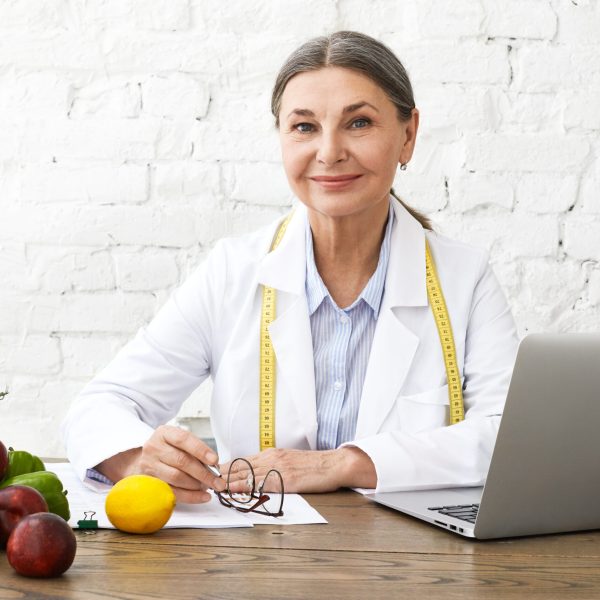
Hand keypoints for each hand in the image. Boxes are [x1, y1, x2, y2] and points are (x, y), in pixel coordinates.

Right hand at [96, 425, 225, 503]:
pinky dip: (190, 496)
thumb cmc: (169, 449)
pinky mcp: (150, 483)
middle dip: (203, 473)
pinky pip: (172, 492)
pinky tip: (203, 496)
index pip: (183, 439)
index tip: (215, 460)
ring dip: (197, 484)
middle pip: (181, 461)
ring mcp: (149, 466)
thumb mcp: (179, 441)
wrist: (145, 459)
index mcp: (164, 433)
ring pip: (176, 477)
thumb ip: (195, 449)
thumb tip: (214, 465)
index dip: (201, 450)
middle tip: (218, 481)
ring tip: (209, 486)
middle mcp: (154, 448)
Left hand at [220, 446, 376, 493]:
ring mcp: (278, 468)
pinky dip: (246, 487)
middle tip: (205, 479)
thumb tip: (259, 474)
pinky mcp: (285, 479)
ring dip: (229, 480)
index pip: (244, 460)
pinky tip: (236, 490)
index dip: (227, 467)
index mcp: (272, 454)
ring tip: (213, 485)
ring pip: (248, 474)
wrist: (334, 464)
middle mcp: (272, 458)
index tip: (212, 471)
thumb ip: (274, 466)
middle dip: (222, 473)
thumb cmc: (315, 466)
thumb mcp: (290, 461)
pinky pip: (261, 483)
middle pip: (241, 466)